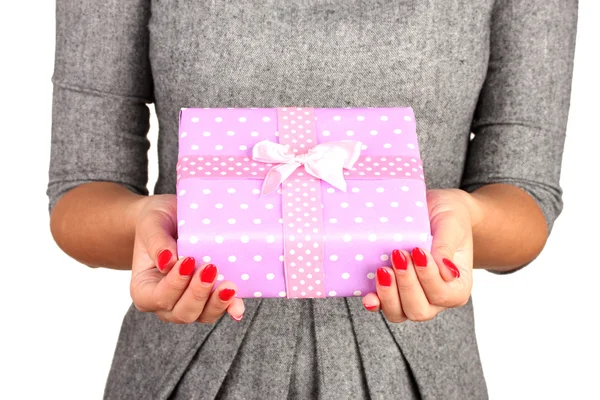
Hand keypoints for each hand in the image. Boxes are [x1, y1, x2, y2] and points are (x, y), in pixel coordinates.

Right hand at [129, 194, 244, 322]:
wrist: (174, 216)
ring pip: (203, 316)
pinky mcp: (209, 298)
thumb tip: (167, 262)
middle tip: (211, 269)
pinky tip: (238, 306)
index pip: (158, 297)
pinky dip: (230, 307)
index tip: (188, 261)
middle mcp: (165, 302)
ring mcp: (188, 303)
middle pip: (182, 313)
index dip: (174, 284)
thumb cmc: (158, 220)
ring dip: (216, 303)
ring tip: (229, 285)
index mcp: (144, 288)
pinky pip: (220, 308)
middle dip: (198, 294)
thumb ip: (156, 243)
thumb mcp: (151, 224)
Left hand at [362, 189, 474, 321]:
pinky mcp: (393, 291)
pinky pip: (382, 306)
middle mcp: (437, 299)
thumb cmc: (448, 216)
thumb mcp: (451, 224)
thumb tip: (447, 273)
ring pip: (399, 314)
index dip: (428, 277)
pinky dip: (375, 302)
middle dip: (406, 284)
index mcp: (457, 286)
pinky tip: (368, 296)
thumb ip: (447, 247)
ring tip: (383, 269)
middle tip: (398, 254)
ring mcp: (413, 297)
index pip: (443, 294)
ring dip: (388, 294)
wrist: (434, 208)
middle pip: (419, 310)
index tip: (418, 251)